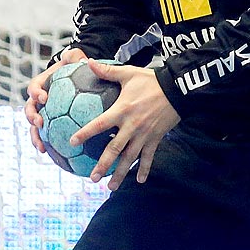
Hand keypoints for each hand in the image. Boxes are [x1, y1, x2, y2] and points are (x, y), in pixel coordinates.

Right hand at [25, 47, 86, 153]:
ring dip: (35, 137)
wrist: (74, 77)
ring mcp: (43, 113)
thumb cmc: (74, 67)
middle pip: (29, 109)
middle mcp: (38, 100)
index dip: (36, 93)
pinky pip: (48, 136)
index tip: (44, 97)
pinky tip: (58, 158)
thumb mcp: (75, 58)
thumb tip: (82, 58)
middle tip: (39, 123)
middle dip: (32, 117)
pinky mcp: (50, 124)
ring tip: (41, 148)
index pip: (34, 87)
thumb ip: (75, 57)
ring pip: (34, 127)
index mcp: (41, 84)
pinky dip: (50, 146)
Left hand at [74, 60, 180, 189]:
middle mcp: (132, 127)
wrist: (178, 90)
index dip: (85, 133)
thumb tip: (88, 61)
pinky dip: (144, 169)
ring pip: (130, 158)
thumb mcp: (128, 73)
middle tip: (91, 178)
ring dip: (120, 174)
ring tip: (110, 187)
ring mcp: (144, 135)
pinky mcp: (155, 139)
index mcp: (122, 111)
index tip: (72, 142)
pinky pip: (148, 157)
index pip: (99, 124)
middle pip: (114, 150)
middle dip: (102, 165)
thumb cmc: (151, 80)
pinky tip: (139, 181)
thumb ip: (107, 71)